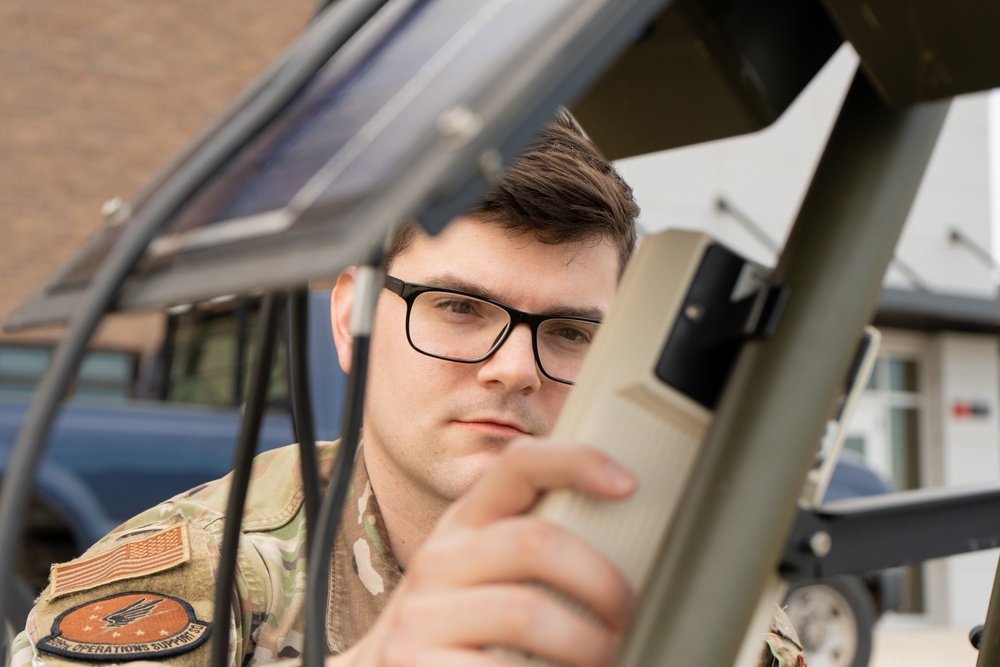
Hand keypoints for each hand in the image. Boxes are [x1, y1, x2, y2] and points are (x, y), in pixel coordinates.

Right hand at [330, 439, 636, 666]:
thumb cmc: (459, 627)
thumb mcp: (482, 572)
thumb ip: (529, 547)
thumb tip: (626, 529)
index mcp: (466, 523)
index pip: (518, 464)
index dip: (576, 462)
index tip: (628, 484)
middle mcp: (440, 558)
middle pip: (535, 541)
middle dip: (601, 582)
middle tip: (627, 614)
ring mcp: (422, 612)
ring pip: (527, 612)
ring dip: (586, 644)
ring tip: (607, 657)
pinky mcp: (414, 662)